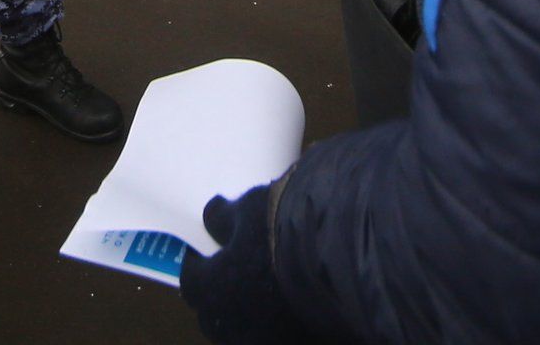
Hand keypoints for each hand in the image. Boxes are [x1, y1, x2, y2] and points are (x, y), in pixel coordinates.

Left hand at [177, 185, 312, 342]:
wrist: (349, 255)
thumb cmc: (289, 226)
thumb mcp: (251, 207)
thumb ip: (223, 217)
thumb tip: (211, 216)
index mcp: (214, 288)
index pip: (191, 280)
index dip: (198, 265)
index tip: (206, 253)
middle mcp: (235, 324)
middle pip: (215, 316)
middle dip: (221, 297)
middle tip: (238, 274)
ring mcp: (266, 340)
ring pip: (245, 333)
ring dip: (249, 316)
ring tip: (268, 293)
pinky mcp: (297, 344)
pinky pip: (277, 337)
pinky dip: (278, 326)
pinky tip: (294, 308)